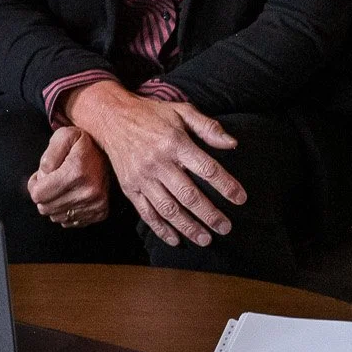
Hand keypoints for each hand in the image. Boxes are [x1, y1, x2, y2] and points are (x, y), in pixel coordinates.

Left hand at [27, 126, 110, 228]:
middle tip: (52, 181)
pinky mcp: (100, 213)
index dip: (34, 185)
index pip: (38, 195)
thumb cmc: (85, 145)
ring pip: (56, 217)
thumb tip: (41, 178)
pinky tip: (73, 196)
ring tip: (63, 188)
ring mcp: (95, 205)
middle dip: (44, 195)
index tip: (41, 177)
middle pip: (45, 208)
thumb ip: (48, 156)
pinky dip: (67, 211)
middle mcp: (87, 192)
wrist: (114, 154)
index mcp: (75, 173)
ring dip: (55, 204)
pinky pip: (70, 223)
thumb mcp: (63, 136)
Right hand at [68, 82, 246, 247]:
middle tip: (226, 228)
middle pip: (188, 194)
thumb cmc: (152, 115)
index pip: (206, 168)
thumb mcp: (181, 111)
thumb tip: (232, 143)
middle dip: (209, 214)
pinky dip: (161, 229)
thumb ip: (208, 127)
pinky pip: (147, 213)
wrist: (111, 117)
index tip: (240, 198)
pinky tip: (176, 240)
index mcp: (175, 142)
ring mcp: (142, 177)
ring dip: (188, 227)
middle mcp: (158, 162)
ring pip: (168, 209)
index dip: (226, 185)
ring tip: (205, 239)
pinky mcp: (130, 188)